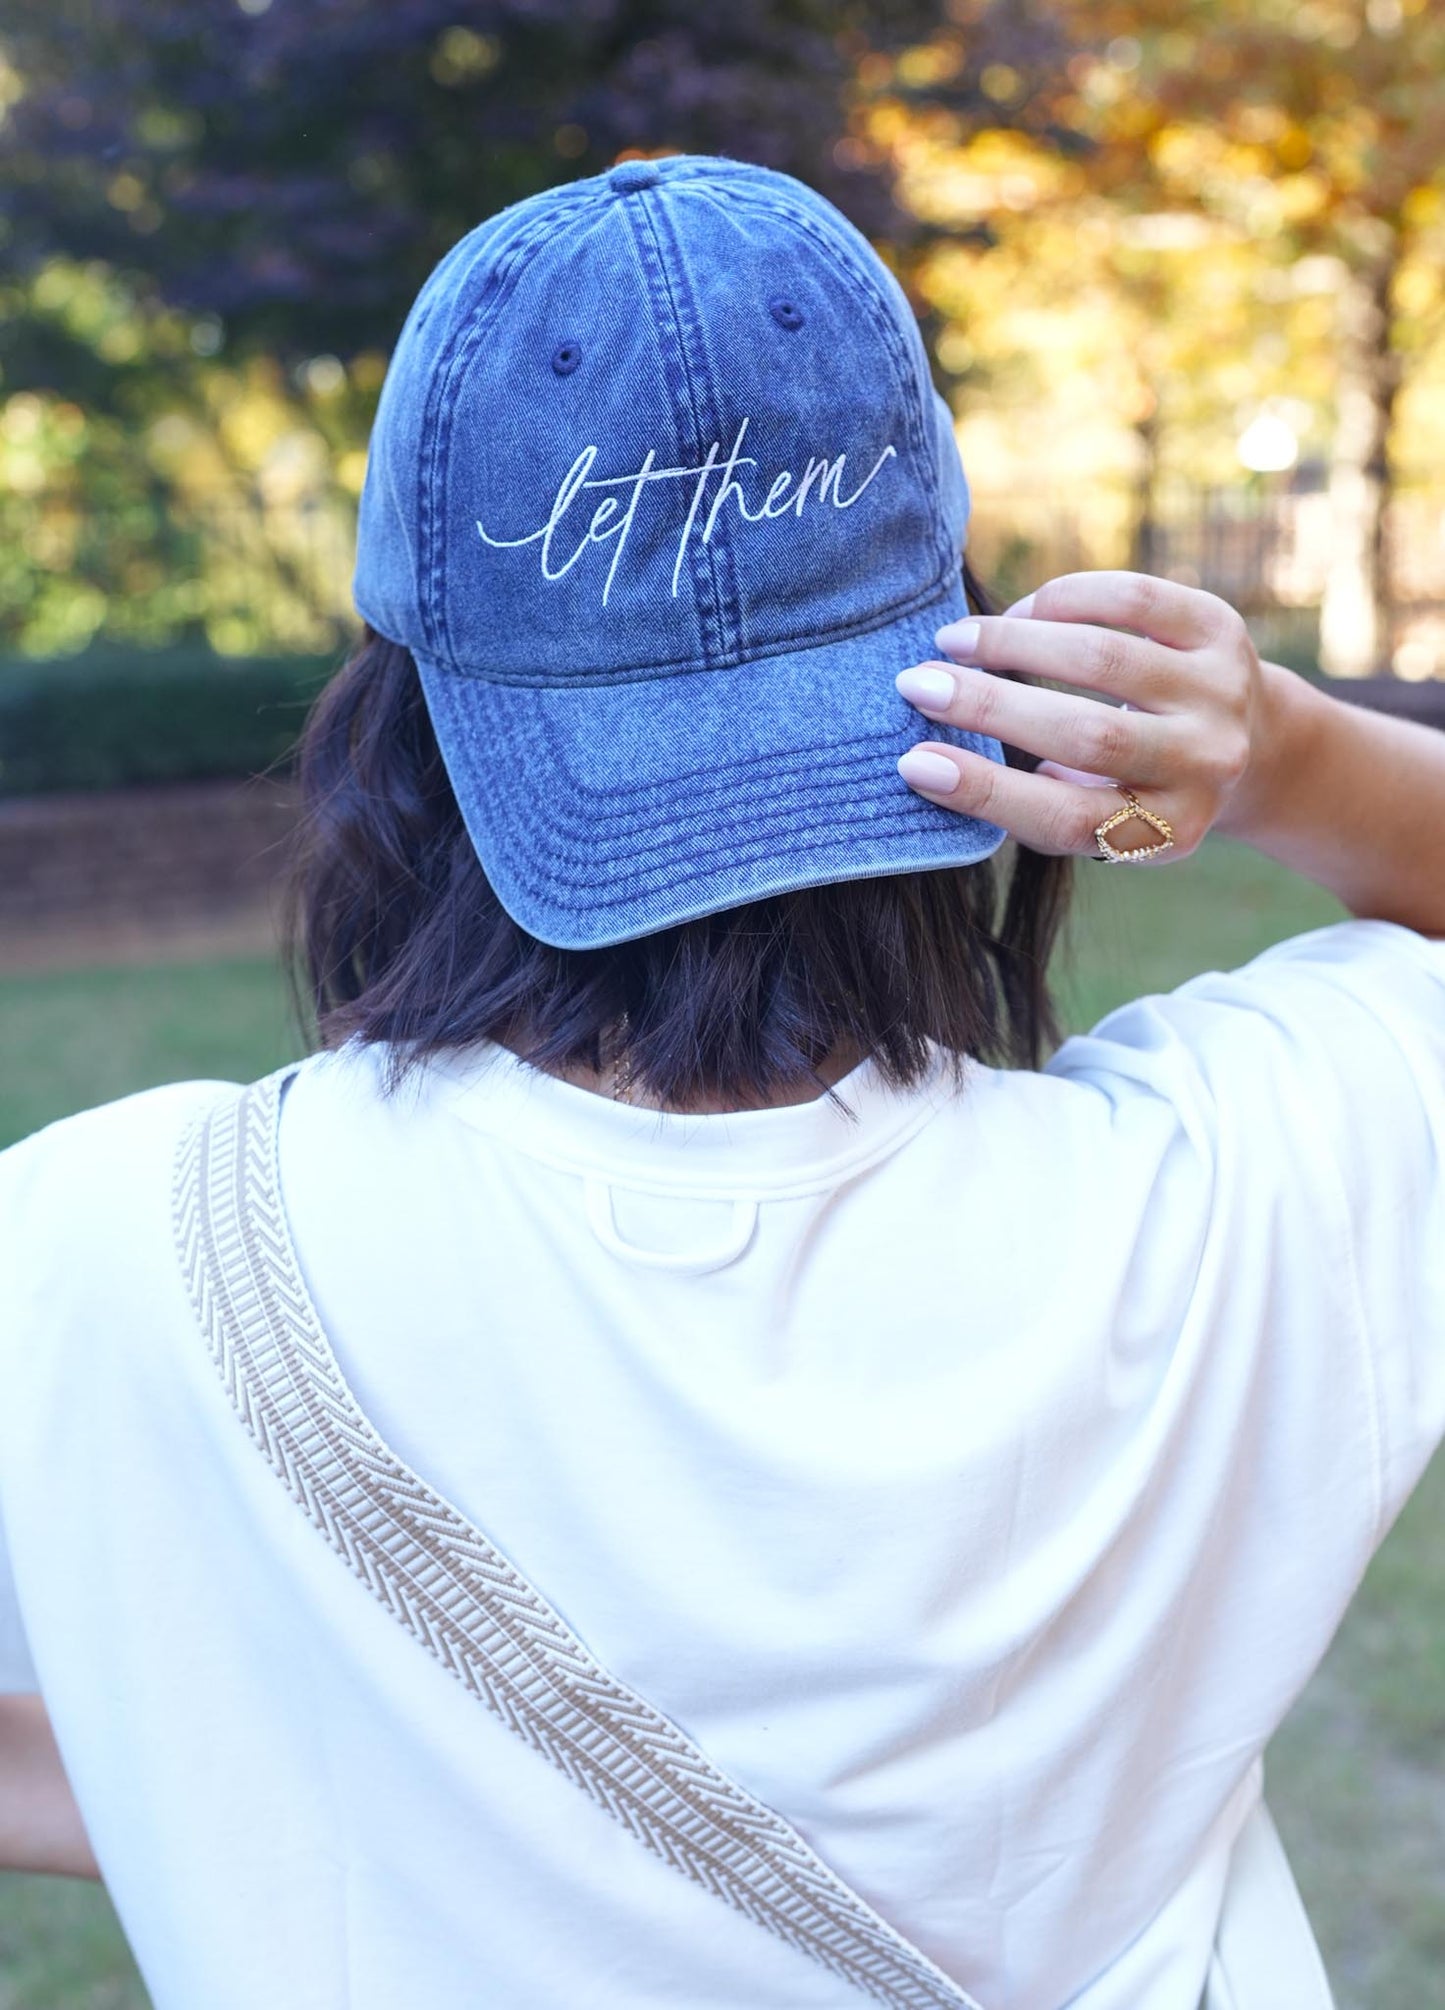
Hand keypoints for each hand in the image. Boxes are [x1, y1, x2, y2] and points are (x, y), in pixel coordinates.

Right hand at [895, 571, 1267, 860]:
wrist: (1253, 743)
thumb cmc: (1135, 786)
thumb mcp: (1098, 817)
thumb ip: (1032, 803)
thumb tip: (928, 765)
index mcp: (1165, 831)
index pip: (1065, 817)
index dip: (984, 791)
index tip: (913, 763)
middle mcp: (1205, 765)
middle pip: (1087, 736)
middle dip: (988, 705)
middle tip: (917, 685)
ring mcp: (1222, 695)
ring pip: (1104, 658)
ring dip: (1014, 643)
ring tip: (955, 640)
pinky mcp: (1224, 632)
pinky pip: (1134, 601)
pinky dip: (1065, 598)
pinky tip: (1022, 611)